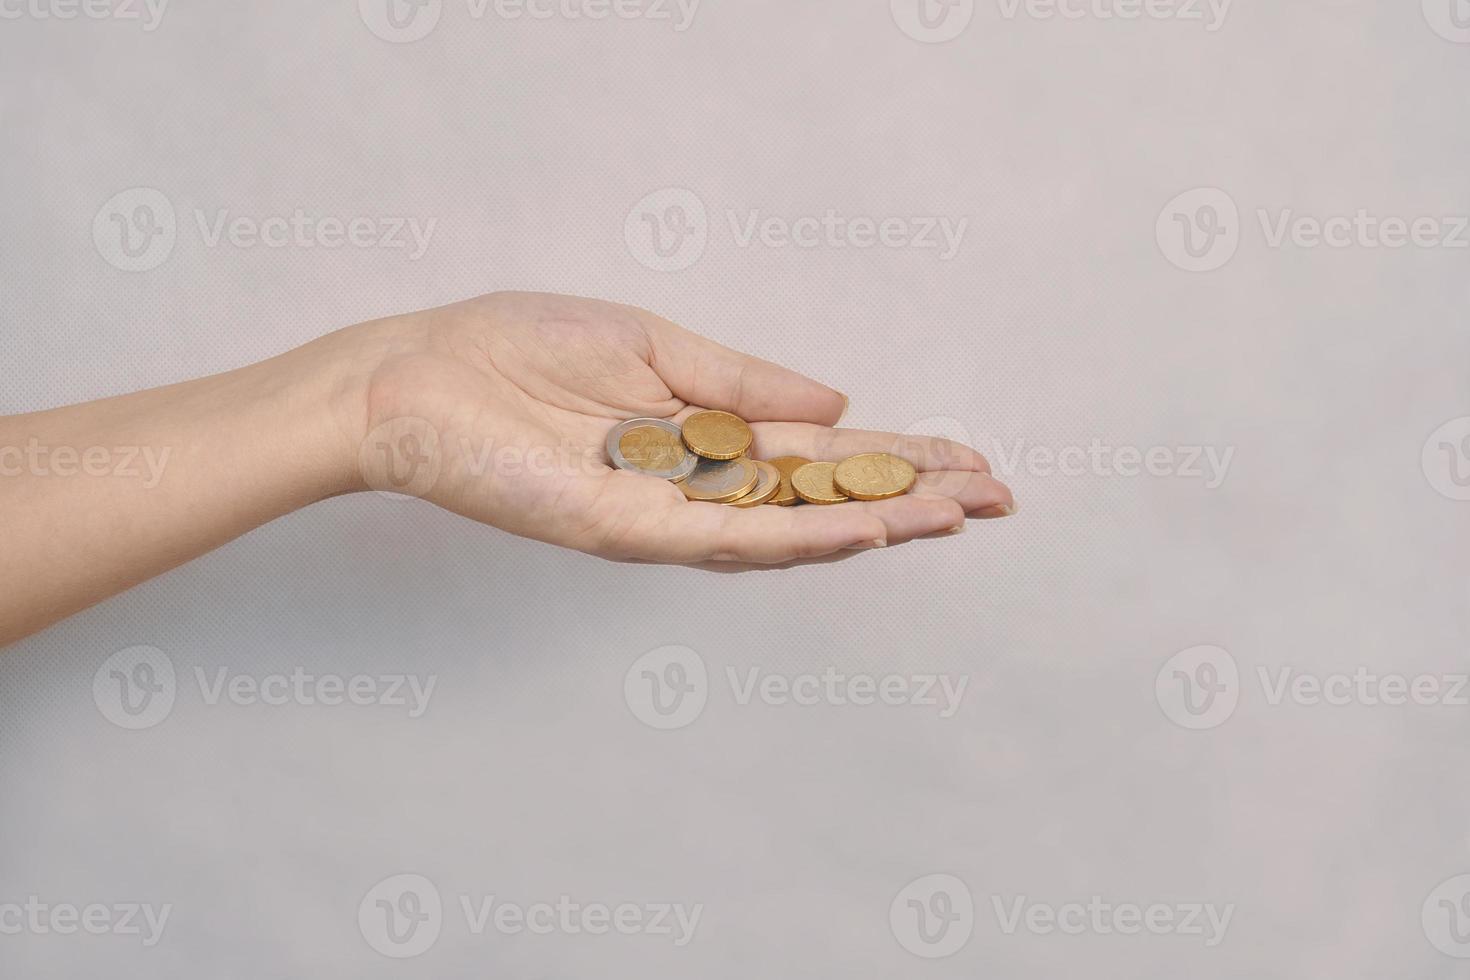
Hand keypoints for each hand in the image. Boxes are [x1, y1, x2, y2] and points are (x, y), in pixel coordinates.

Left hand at [349, 292, 1014, 566]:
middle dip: (912, 496)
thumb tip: (837, 403)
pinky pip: (728, 538)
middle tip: (997, 496)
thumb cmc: (520, 349)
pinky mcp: (628, 530)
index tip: (968, 455)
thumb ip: (744, 383)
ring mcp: (668, 514)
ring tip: (955, 514)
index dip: (897, 453)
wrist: (420, 376)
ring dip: (877, 519)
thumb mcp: (656, 346)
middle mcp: (698, 485)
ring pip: (792, 527)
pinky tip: (864, 525)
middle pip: (823, 495)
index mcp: (705, 435)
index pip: (821, 452)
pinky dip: (801, 533)